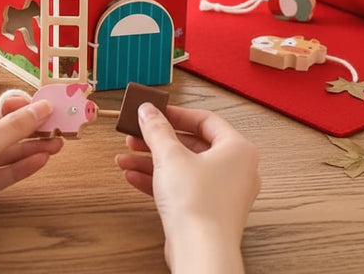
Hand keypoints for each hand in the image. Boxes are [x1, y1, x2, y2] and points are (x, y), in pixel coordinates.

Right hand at [115, 104, 259, 273]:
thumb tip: (148, 111)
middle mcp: (235, 169)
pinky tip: (133, 176)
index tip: (155, 112)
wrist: (200, 253)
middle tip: (137, 134)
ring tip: (126, 158)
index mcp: (237, 149)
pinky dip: (158, 180)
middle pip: (191, 144)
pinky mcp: (208, 210)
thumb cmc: (198, 204)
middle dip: (158, 141)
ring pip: (183, 167)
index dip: (176, 114)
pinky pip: (182, 187)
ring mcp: (222, 192)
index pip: (205, 120)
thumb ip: (157, 129)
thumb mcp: (170, 155)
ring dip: (151, 161)